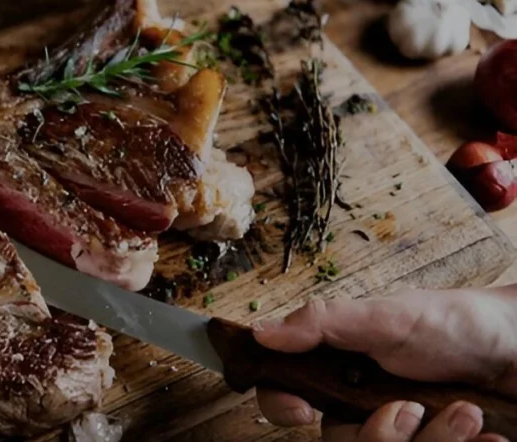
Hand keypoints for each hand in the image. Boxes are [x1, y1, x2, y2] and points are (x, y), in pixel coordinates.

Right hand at [252, 286, 516, 440]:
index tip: (304, 410)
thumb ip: (324, 324)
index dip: (283, 407)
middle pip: (340, 441)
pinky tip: (485, 435)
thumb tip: (261, 333)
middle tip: (410, 409)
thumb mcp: (387, 316)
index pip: (284, 395)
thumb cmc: (456, 323)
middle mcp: (362, 405)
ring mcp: (403, 433)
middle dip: (379, 434)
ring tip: (467, 413)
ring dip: (434, 441)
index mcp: (337, 369)